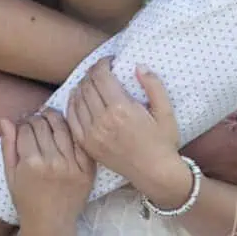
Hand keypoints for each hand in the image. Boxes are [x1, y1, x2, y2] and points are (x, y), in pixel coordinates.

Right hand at [1, 109, 94, 233]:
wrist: (51, 224)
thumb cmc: (27, 200)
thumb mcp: (11, 175)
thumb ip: (8, 146)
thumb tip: (4, 119)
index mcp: (31, 164)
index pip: (26, 128)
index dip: (23, 122)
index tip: (23, 123)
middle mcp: (52, 162)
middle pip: (43, 124)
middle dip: (37, 117)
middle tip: (35, 119)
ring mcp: (72, 165)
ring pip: (62, 127)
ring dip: (54, 118)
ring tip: (49, 118)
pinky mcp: (87, 169)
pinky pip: (79, 140)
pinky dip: (72, 130)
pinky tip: (65, 128)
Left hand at [67, 58, 186, 199]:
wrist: (155, 175)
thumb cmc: (163, 142)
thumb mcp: (166, 111)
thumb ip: (153, 85)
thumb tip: (138, 66)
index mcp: (121, 109)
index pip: (101, 76)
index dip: (102, 63)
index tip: (110, 61)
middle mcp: (103, 121)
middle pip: (87, 85)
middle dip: (92, 72)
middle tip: (101, 70)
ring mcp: (92, 135)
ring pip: (77, 99)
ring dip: (82, 85)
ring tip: (92, 82)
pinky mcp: (87, 145)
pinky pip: (71, 118)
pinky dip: (72, 104)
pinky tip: (79, 97)